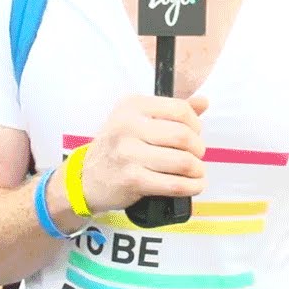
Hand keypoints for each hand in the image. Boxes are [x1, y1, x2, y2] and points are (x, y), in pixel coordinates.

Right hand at [78, 95, 208, 214]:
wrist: (86, 178)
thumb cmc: (117, 147)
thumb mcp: (137, 120)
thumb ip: (170, 111)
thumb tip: (203, 102)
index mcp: (132, 106)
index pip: (179, 110)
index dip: (196, 124)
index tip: (195, 134)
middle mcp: (128, 126)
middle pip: (183, 136)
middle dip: (198, 149)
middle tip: (196, 155)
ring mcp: (128, 154)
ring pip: (182, 161)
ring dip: (197, 170)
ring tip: (196, 172)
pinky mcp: (132, 180)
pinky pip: (173, 184)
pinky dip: (191, 187)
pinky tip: (194, 185)